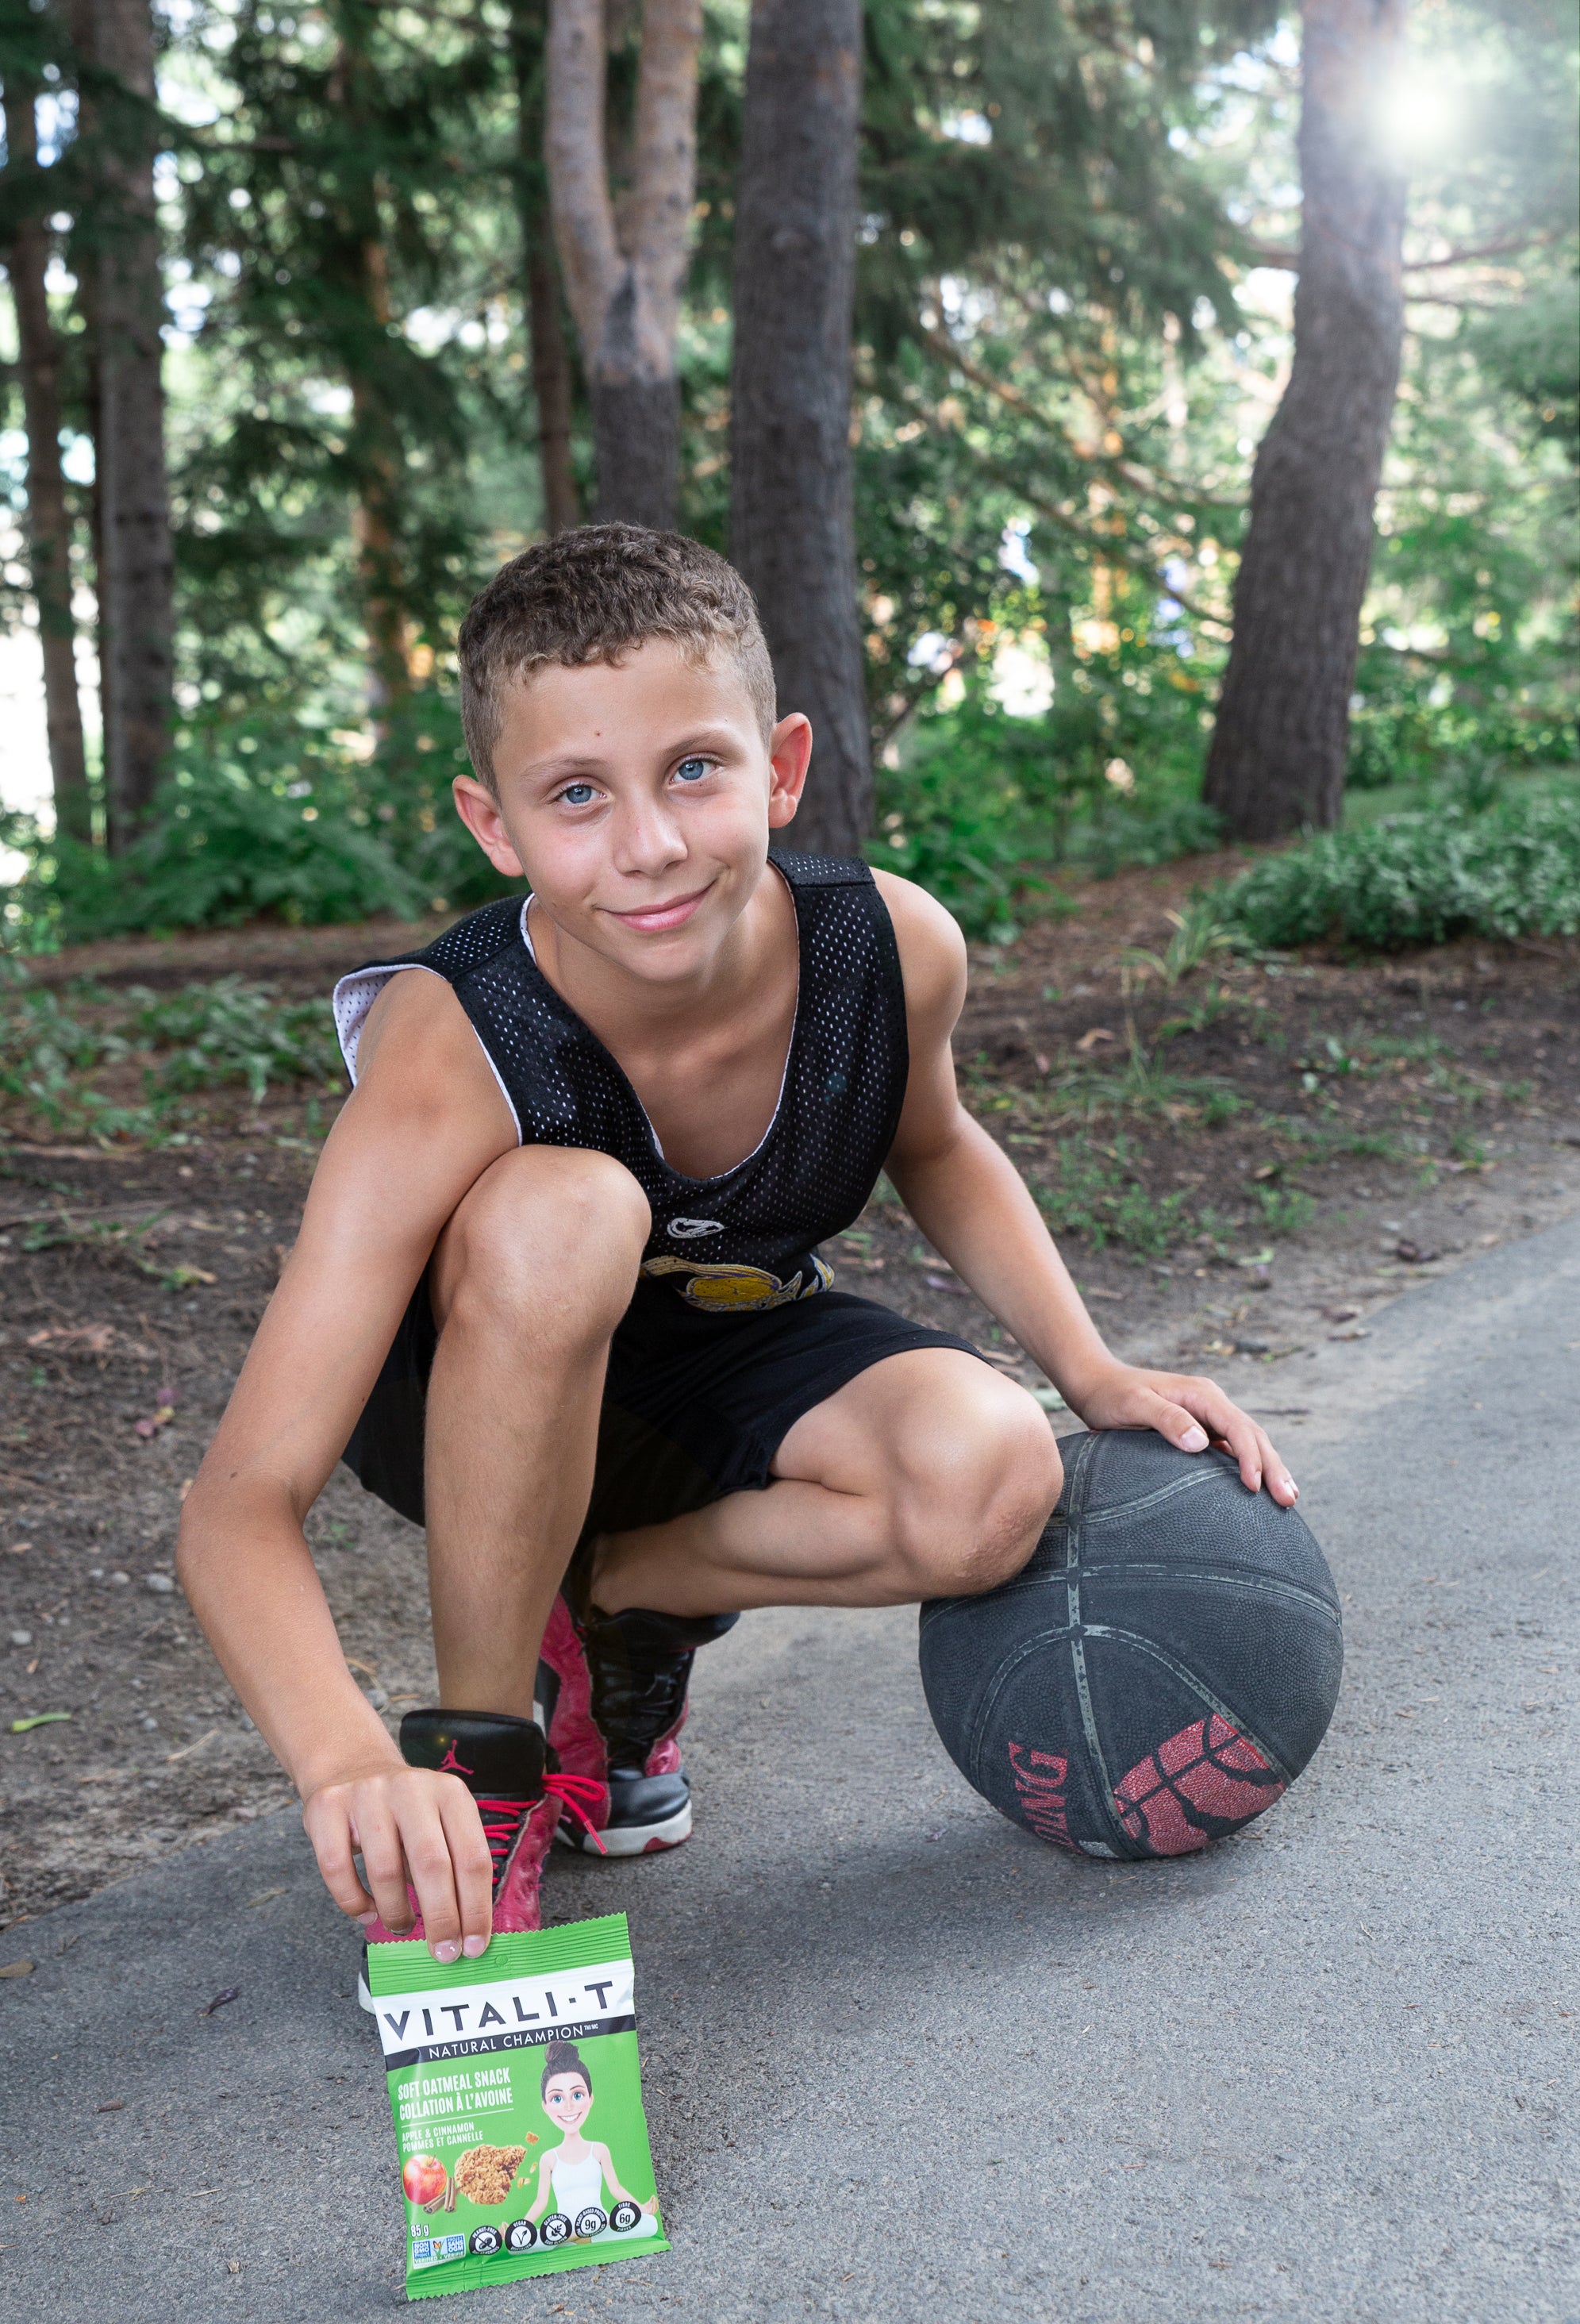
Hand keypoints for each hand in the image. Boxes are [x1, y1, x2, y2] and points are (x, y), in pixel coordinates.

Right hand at [301, 1761, 494, 1962]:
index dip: (476, 1908)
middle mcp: (411, 1788)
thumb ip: (452, 1864)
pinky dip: (354, 1902)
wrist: (352, 1768)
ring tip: (401, 1926)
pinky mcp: (327, 1807)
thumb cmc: (405, 1812)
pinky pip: (338, 1870)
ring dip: (396, 1912)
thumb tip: (465, 1932)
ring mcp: (366, 1795)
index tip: (474, 1946)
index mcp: (450, 1793)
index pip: (472, 1857)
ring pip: (385, 1871)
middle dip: (441, 1919)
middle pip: (432, 1865)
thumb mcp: (439, 1821)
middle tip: (442, 1953)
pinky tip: (366, 1913)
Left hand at [1069, 1361, 1297, 1505]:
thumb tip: (1201, 1443)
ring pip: (1247, 1442)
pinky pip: (1231, 1448)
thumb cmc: (1110, 1396)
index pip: (1238, 1427)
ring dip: (1268, 1468)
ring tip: (1287, 1497)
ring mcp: (1207, 1415)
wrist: (1094, 1384)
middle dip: (1273, 1467)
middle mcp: (1210, 1402)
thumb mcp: (1133, 1405)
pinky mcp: (1199, 1428)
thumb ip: (1166, 1419)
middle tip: (1289, 1501)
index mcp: (1201, 1395)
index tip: (1254, 1488)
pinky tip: (1257, 1487)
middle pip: (1252, 1435)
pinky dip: (1249, 1466)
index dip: (1251, 1458)